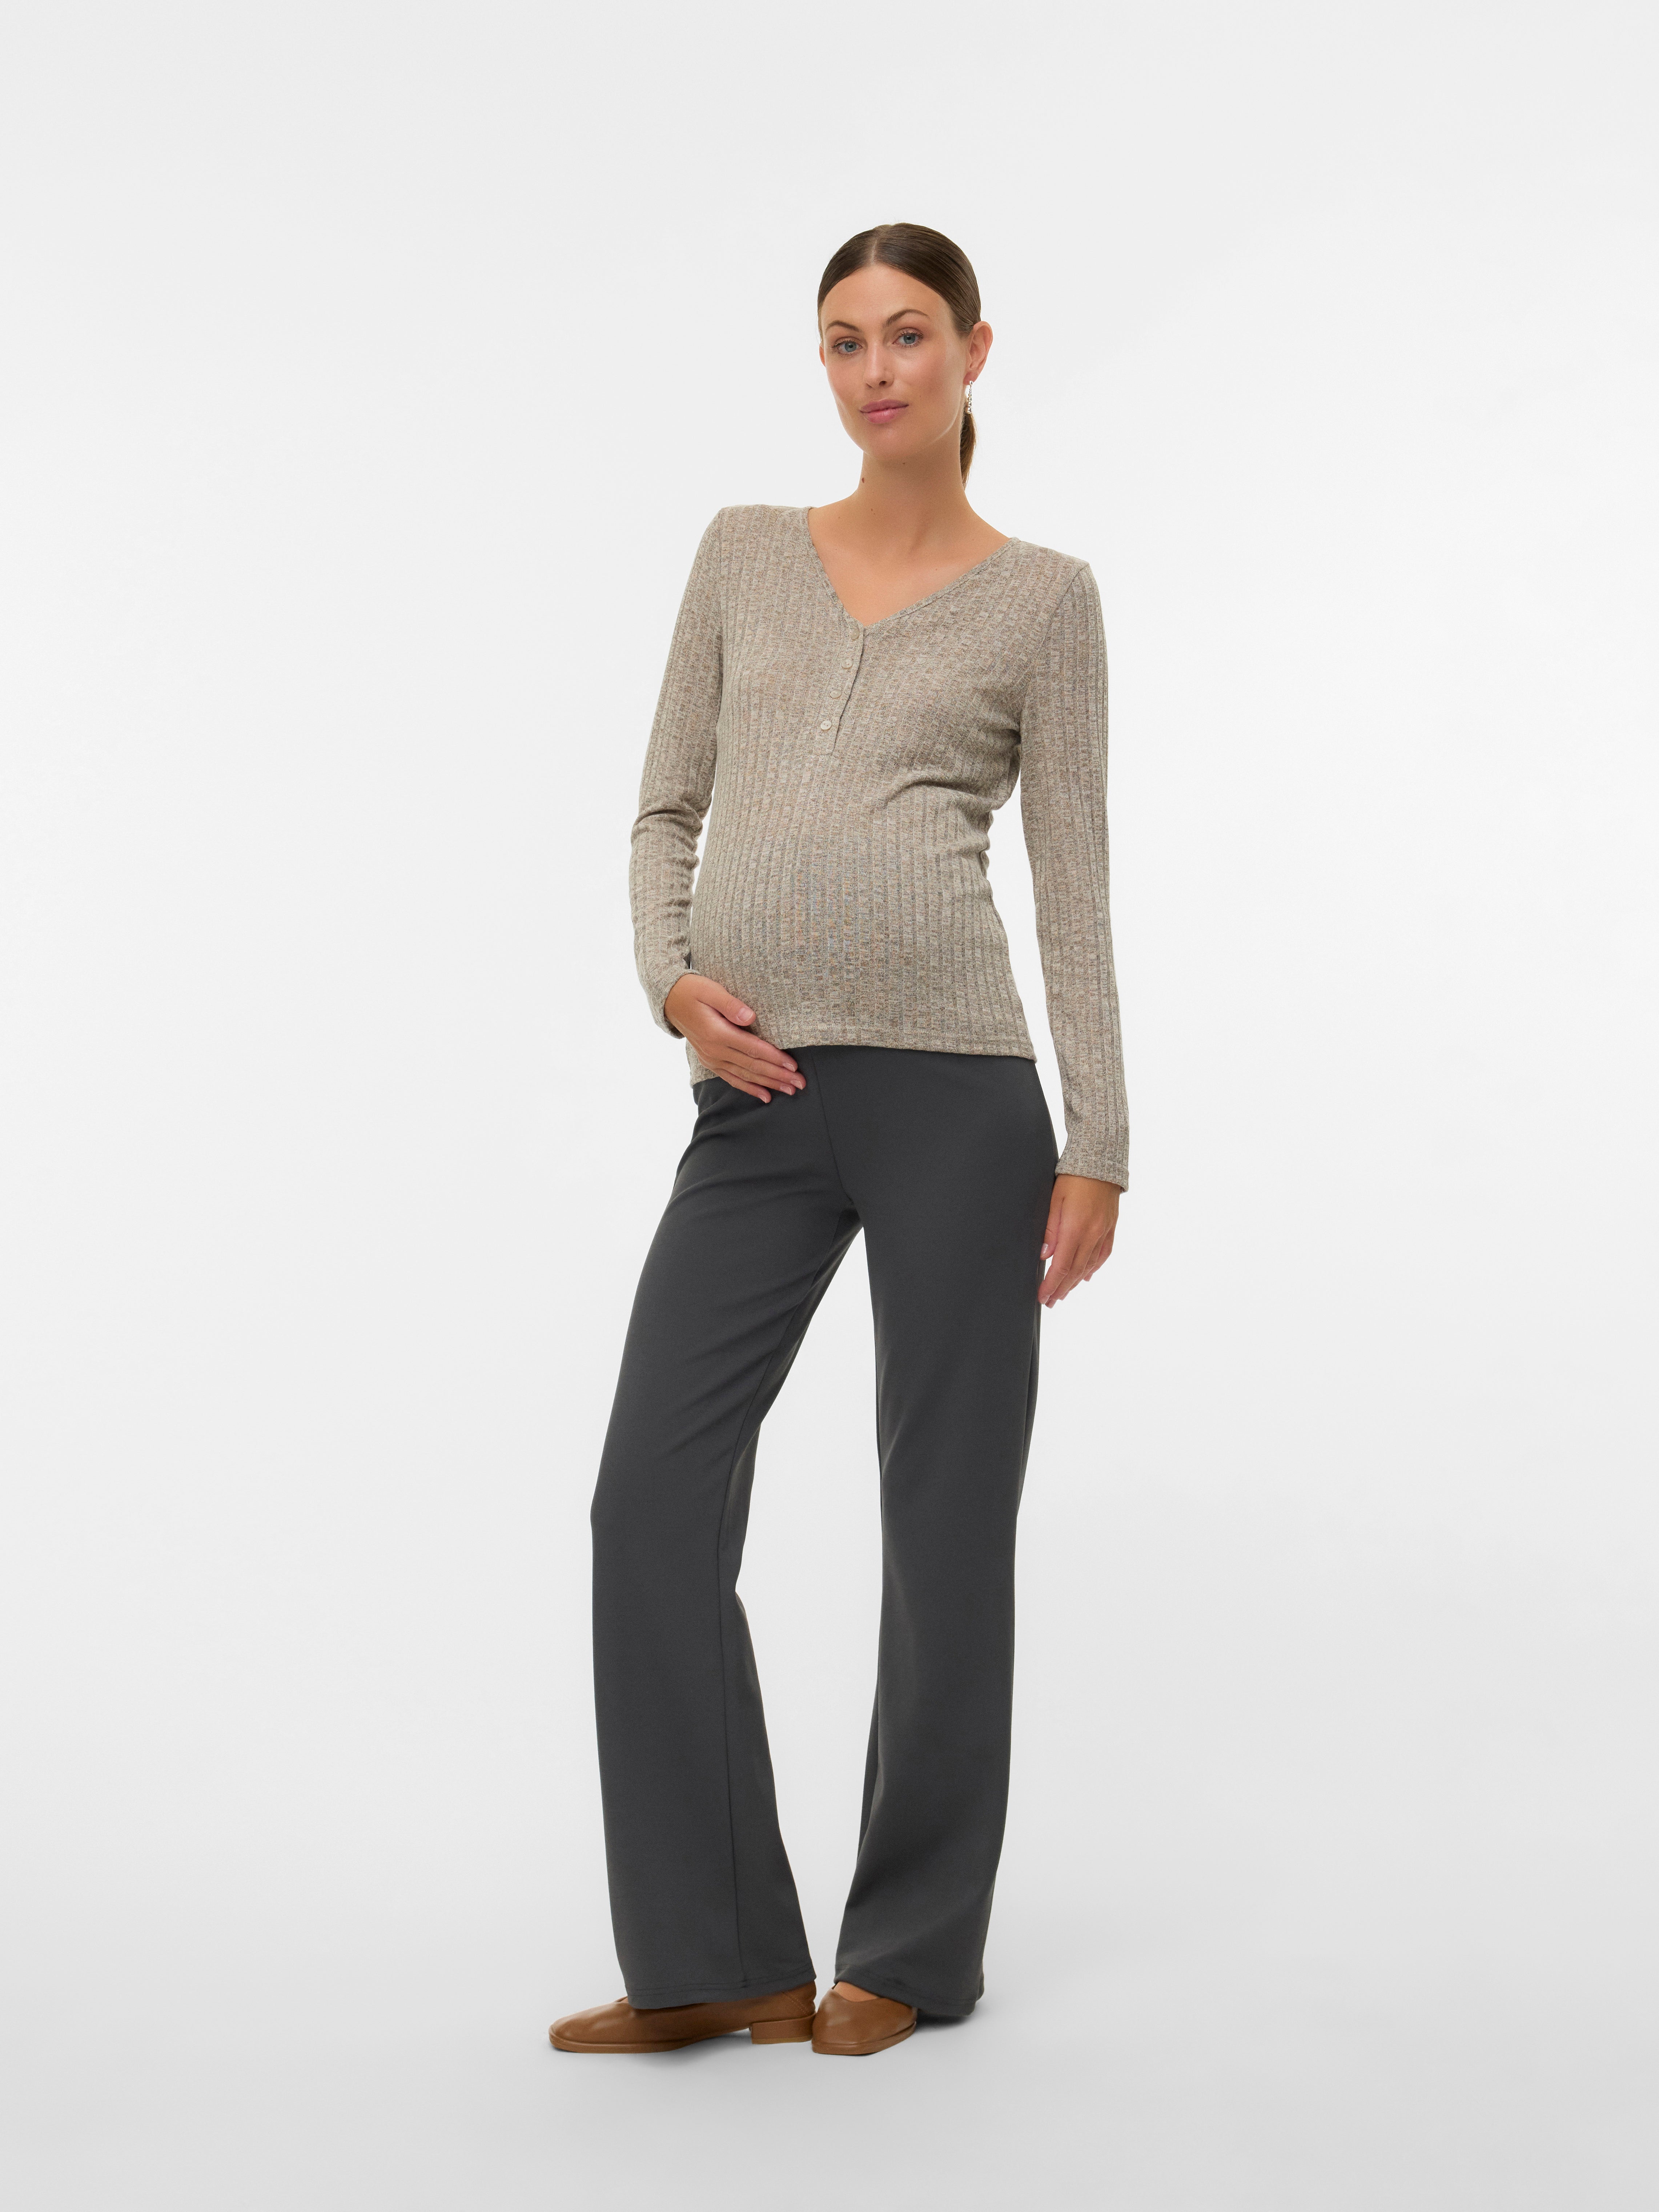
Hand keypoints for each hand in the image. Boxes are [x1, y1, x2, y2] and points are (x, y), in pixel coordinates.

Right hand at [663, 974, 804, 1101]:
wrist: (670, 1001)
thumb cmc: (693, 990)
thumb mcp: (710, 990)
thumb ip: (730, 1004)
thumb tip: (750, 1017)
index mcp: (717, 1033)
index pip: (752, 1049)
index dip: (774, 1058)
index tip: (793, 1065)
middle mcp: (714, 1051)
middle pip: (752, 1066)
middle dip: (778, 1076)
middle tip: (800, 1083)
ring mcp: (711, 1058)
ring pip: (745, 1076)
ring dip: (769, 1084)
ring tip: (790, 1091)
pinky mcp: (710, 1061)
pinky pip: (732, 1079)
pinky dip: (749, 1088)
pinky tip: (765, 1096)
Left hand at [1039, 1174, 1120, 1306]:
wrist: (1101, 1161)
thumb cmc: (1074, 1178)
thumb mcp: (1055, 1200)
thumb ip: (1050, 1230)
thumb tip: (1045, 1255)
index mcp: (1077, 1227)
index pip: (1062, 1265)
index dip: (1052, 1284)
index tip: (1043, 1296)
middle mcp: (1093, 1233)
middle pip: (1075, 1270)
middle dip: (1061, 1288)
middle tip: (1051, 1301)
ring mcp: (1104, 1232)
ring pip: (1089, 1265)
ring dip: (1075, 1282)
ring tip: (1064, 1293)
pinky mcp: (1110, 1227)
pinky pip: (1102, 1254)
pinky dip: (1092, 1268)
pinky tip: (1085, 1276)